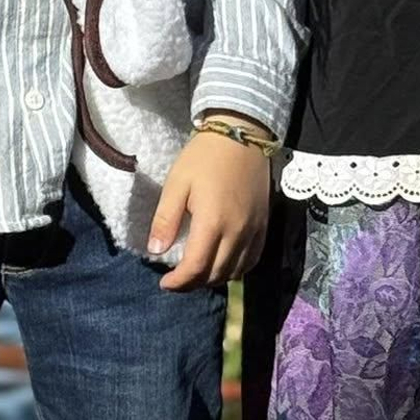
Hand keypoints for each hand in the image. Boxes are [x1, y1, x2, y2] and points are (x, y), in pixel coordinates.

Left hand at [148, 128, 271, 290]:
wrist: (242, 135)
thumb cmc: (204, 157)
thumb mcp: (177, 183)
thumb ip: (166, 220)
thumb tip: (155, 251)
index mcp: (212, 222)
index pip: (196, 268)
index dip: (179, 282)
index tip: (164, 283)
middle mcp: (237, 233)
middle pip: (215, 275)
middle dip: (193, 283)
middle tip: (176, 279)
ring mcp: (254, 231)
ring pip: (234, 272)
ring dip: (213, 279)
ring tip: (196, 273)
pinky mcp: (263, 226)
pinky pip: (251, 261)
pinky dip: (235, 270)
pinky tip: (221, 265)